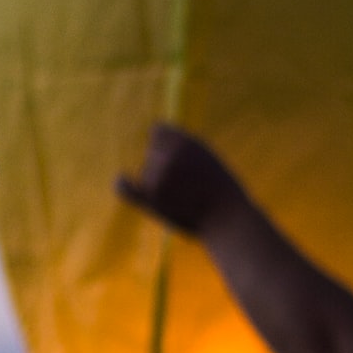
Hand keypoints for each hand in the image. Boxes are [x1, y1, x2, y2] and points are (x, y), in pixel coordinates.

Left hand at [117, 124, 247, 234]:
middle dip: (161, 164)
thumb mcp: (208, 158)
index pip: (158, 131)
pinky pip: (125, 188)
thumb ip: (184, 148)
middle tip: (184, 183)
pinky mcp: (151, 198)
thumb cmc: (223, 192)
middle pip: (151, 152)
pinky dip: (123, 185)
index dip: (161, 142)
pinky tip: (122, 179)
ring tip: (182, 197)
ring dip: (157, 183)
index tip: (167, 152)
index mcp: (187, 142)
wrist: (229, 220)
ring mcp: (158, 176)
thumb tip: (156, 137)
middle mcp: (170, 155)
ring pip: (146, 173)